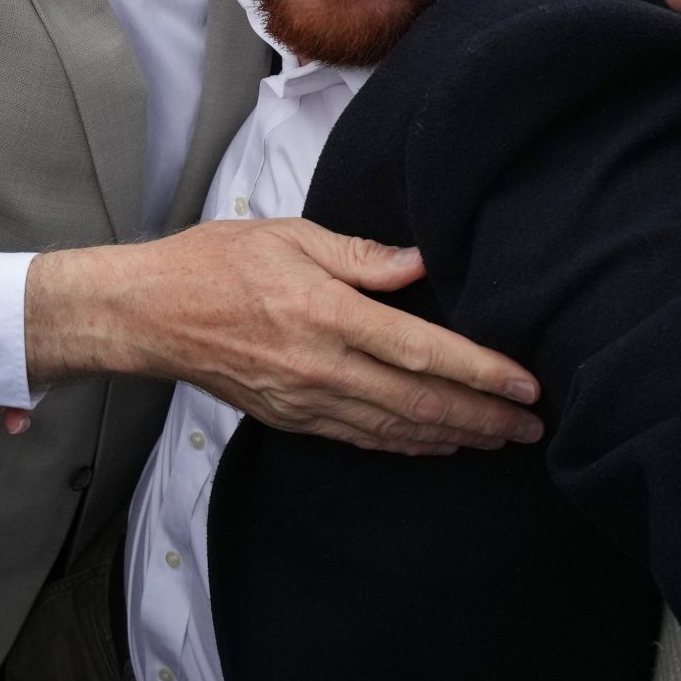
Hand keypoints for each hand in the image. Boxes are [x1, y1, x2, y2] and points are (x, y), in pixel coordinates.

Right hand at [25, 218, 544, 455]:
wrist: (147, 314)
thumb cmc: (213, 263)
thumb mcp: (288, 235)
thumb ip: (359, 254)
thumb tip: (419, 263)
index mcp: (325, 312)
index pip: (421, 350)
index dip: (480, 372)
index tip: (525, 384)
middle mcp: (320, 365)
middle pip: (420, 403)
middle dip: (485, 417)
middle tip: (533, 427)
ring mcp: (306, 400)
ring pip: (396, 430)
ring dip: (455, 438)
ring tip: (501, 440)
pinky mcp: (291, 418)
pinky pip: (362, 439)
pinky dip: (408, 446)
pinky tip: (437, 444)